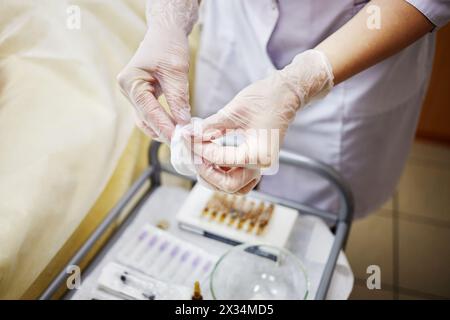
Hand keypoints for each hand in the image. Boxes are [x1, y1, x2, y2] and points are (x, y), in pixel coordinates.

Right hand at [117, 0, 198, 142]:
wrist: (165, 32)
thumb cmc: (168, 46)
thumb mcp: (176, 71)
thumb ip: (178, 98)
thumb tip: (183, 123)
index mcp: (131, 81)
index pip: (149, 111)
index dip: (164, 126)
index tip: (179, 139)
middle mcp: (128, 90)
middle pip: (145, 118)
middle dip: (163, 132)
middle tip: (182, 143)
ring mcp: (133, 94)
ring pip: (146, 120)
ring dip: (162, 130)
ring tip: (181, 139)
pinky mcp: (142, 96)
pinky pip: (150, 114)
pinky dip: (162, 122)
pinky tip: (175, 129)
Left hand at [193, 50, 333, 191]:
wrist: (287, 93)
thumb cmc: (266, 98)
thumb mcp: (234, 111)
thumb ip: (210, 126)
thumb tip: (189, 133)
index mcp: (259, 155)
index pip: (220, 160)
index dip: (199, 148)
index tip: (186, 137)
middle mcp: (262, 165)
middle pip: (228, 185)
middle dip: (206, 172)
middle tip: (192, 155)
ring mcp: (260, 165)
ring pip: (233, 186)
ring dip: (214, 177)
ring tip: (200, 158)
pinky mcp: (256, 161)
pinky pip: (237, 176)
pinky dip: (222, 171)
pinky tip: (210, 157)